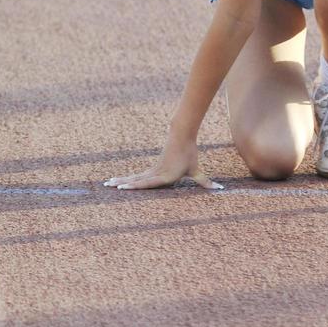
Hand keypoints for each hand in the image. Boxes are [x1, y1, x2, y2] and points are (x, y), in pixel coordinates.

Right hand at [104, 134, 221, 190]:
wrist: (181, 136)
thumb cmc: (189, 154)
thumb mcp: (196, 170)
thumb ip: (205, 182)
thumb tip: (220, 190)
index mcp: (164, 176)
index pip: (146, 183)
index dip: (134, 186)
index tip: (122, 189)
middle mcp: (156, 173)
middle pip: (135, 180)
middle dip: (122, 184)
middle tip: (108, 186)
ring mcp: (152, 170)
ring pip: (134, 177)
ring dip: (121, 181)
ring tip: (108, 183)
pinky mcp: (153, 168)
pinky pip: (137, 176)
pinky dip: (128, 179)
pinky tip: (119, 181)